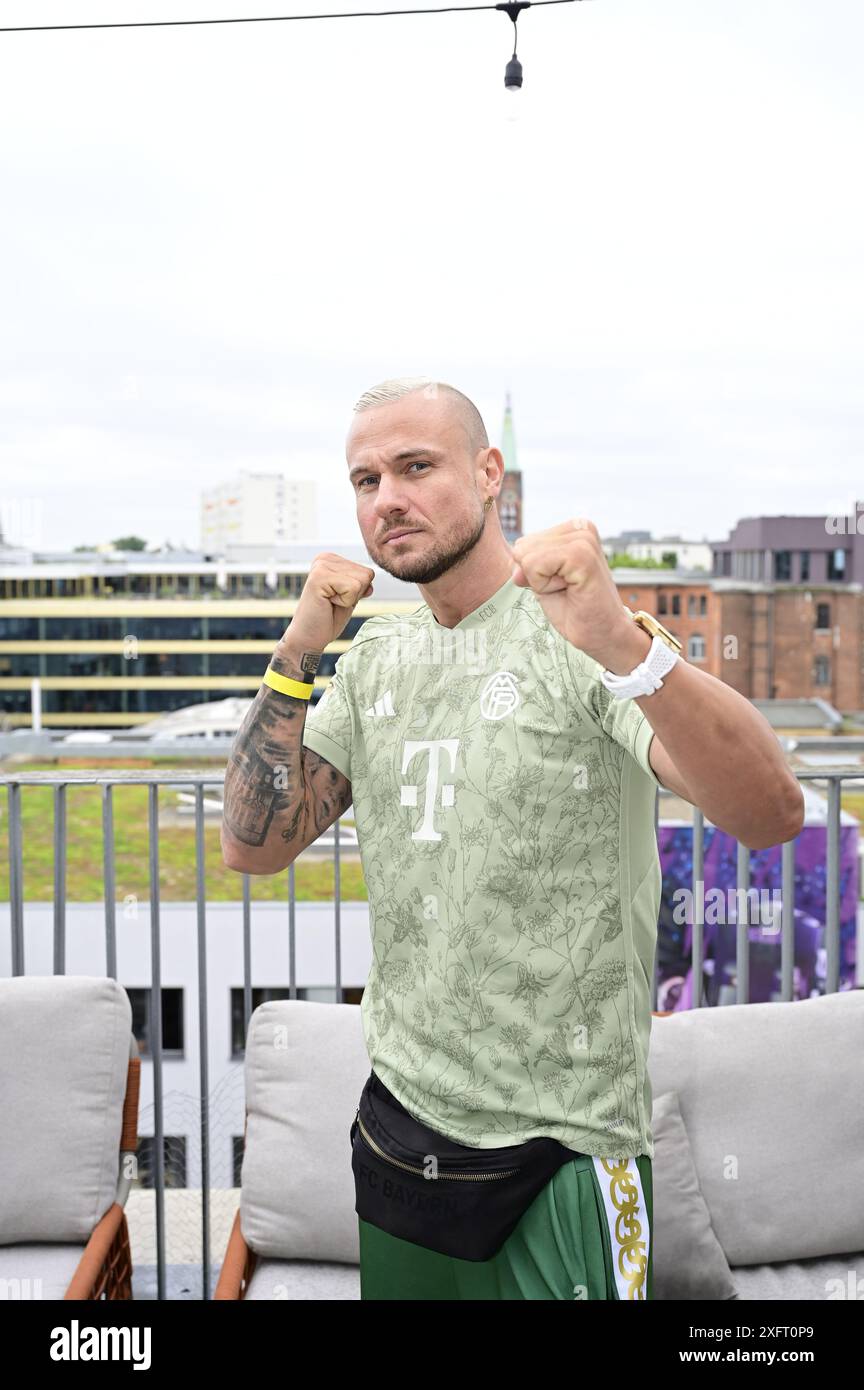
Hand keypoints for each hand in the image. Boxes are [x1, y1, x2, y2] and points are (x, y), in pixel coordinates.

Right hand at [283, 552, 374, 651]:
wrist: (308, 637)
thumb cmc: (328, 619)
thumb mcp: (350, 597)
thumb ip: (361, 583)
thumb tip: (371, 574)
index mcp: (332, 560)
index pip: (367, 572)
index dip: (358, 593)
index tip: (338, 599)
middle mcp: (325, 558)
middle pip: (366, 575)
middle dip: (355, 595)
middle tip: (333, 603)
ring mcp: (321, 566)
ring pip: (361, 581)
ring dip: (349, 599)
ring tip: (330, 603)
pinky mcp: (319, 577)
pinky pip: (353, 588)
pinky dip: (345, 602)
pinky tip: (327, 603)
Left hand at [510, 518, 650, 671]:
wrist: (602, 634)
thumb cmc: (575, 609)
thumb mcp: (542, 582)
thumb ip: (525, 565)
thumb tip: (514, 561)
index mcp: (573, 528)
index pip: (523, 543)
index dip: (534, 572)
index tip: (562, 584)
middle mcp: (580, 527)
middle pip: (522, 547)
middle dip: (536, 575)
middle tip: (566, 589)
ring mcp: (583, 539)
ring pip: (526, 557)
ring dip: (542, 582)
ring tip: (569, 590)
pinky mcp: (581, 555)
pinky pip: (534, 566)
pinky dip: (544, 586)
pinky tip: (570, 591)